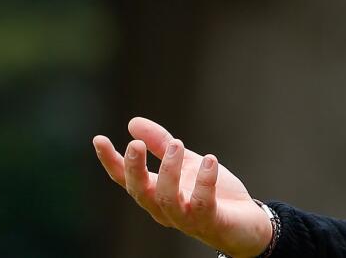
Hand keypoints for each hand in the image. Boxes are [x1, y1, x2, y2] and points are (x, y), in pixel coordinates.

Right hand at [93, 117, 273, 257]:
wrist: (246, 222)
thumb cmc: (212, 194)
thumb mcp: (185, 162)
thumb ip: (161, 144)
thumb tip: (132, 123)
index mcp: (155, 193)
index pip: (125, 179)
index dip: (110, 161)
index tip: (99, 139)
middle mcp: (164, 208)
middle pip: (140, 191)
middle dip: (135, 168)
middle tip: (134, 144)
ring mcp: (185, 217)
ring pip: (166, 198)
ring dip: (169, 170)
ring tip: (177, 143)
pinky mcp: (209, 221)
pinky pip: (201, 203)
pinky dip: (204, 182)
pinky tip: (209, 160)